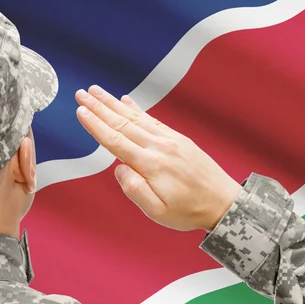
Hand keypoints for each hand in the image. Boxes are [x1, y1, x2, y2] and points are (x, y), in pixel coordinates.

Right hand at [75, 85, 242, 231]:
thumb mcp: (157, 212)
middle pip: (122, 123)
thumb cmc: (189, 211)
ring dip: (114, 104)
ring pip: (136, 118)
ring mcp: (170, 140)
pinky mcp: (179, 139)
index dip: (96, 126)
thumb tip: (119, 169)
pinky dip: (137, 110)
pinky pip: (153, 119)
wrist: (223, 202)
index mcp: (151, 165)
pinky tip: (126, 101)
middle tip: (81, 94)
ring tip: (97, 92)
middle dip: (100, 108)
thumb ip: (134, 190)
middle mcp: (159, 147)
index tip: (81, 111)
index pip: (116, 141)